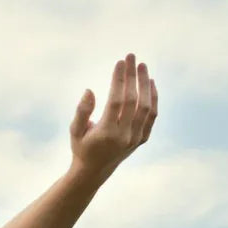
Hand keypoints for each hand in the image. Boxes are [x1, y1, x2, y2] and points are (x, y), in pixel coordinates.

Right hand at [70, 52, 157, 179]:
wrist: (95, 170)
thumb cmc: (82, 146)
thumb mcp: (75, 130)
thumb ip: (82, 111)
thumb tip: (89, 90)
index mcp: (107, 133)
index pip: (117, 101)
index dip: (119, 80)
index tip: (119, 62)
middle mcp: (124, 136)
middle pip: (133, 101)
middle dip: (133, 76)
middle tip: (131, 57)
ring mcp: (136, 138)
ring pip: (146, 107)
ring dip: (145, 84)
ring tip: (142, 66)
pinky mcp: (142, 139)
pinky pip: (152, 116)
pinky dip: (153, 98)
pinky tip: (150, 83)